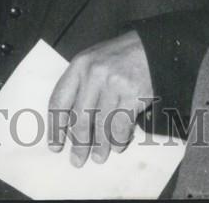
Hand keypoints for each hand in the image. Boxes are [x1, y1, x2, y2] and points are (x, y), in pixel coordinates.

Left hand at [47, 30, 152, 166]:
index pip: (59, 101)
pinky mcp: (133, 94)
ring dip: (100, 147)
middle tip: (77, 160)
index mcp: (79, 65)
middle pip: (80, 118)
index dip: (55, 127)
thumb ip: (80, 86)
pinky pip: (121, 125)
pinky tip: (118, 146)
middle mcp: (93, 73)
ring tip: (98, 158)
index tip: (55, 146)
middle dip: (78, 144)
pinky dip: (119, 140)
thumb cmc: (119, 58)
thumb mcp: (94, 62)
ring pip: (101, 125)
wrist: (153, 47)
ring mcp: (114, 84)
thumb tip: (70, 125)